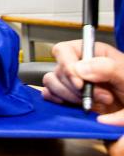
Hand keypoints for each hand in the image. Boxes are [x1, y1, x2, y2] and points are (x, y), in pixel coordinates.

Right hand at [43, 40, 123, 155]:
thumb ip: (107, 68)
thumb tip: (79, 69)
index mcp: (91, 52)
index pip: (64, 50)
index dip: (67, 65)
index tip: (80, 84)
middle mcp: (77, 64)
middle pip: (58, 69)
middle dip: (77, 88)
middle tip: (103, 98)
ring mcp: (70, 80)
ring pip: (51, 82)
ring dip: (68, 95)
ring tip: (92, 104)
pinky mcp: (66, 95)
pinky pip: (49, 94)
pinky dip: (57, 100)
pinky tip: (74, 105)